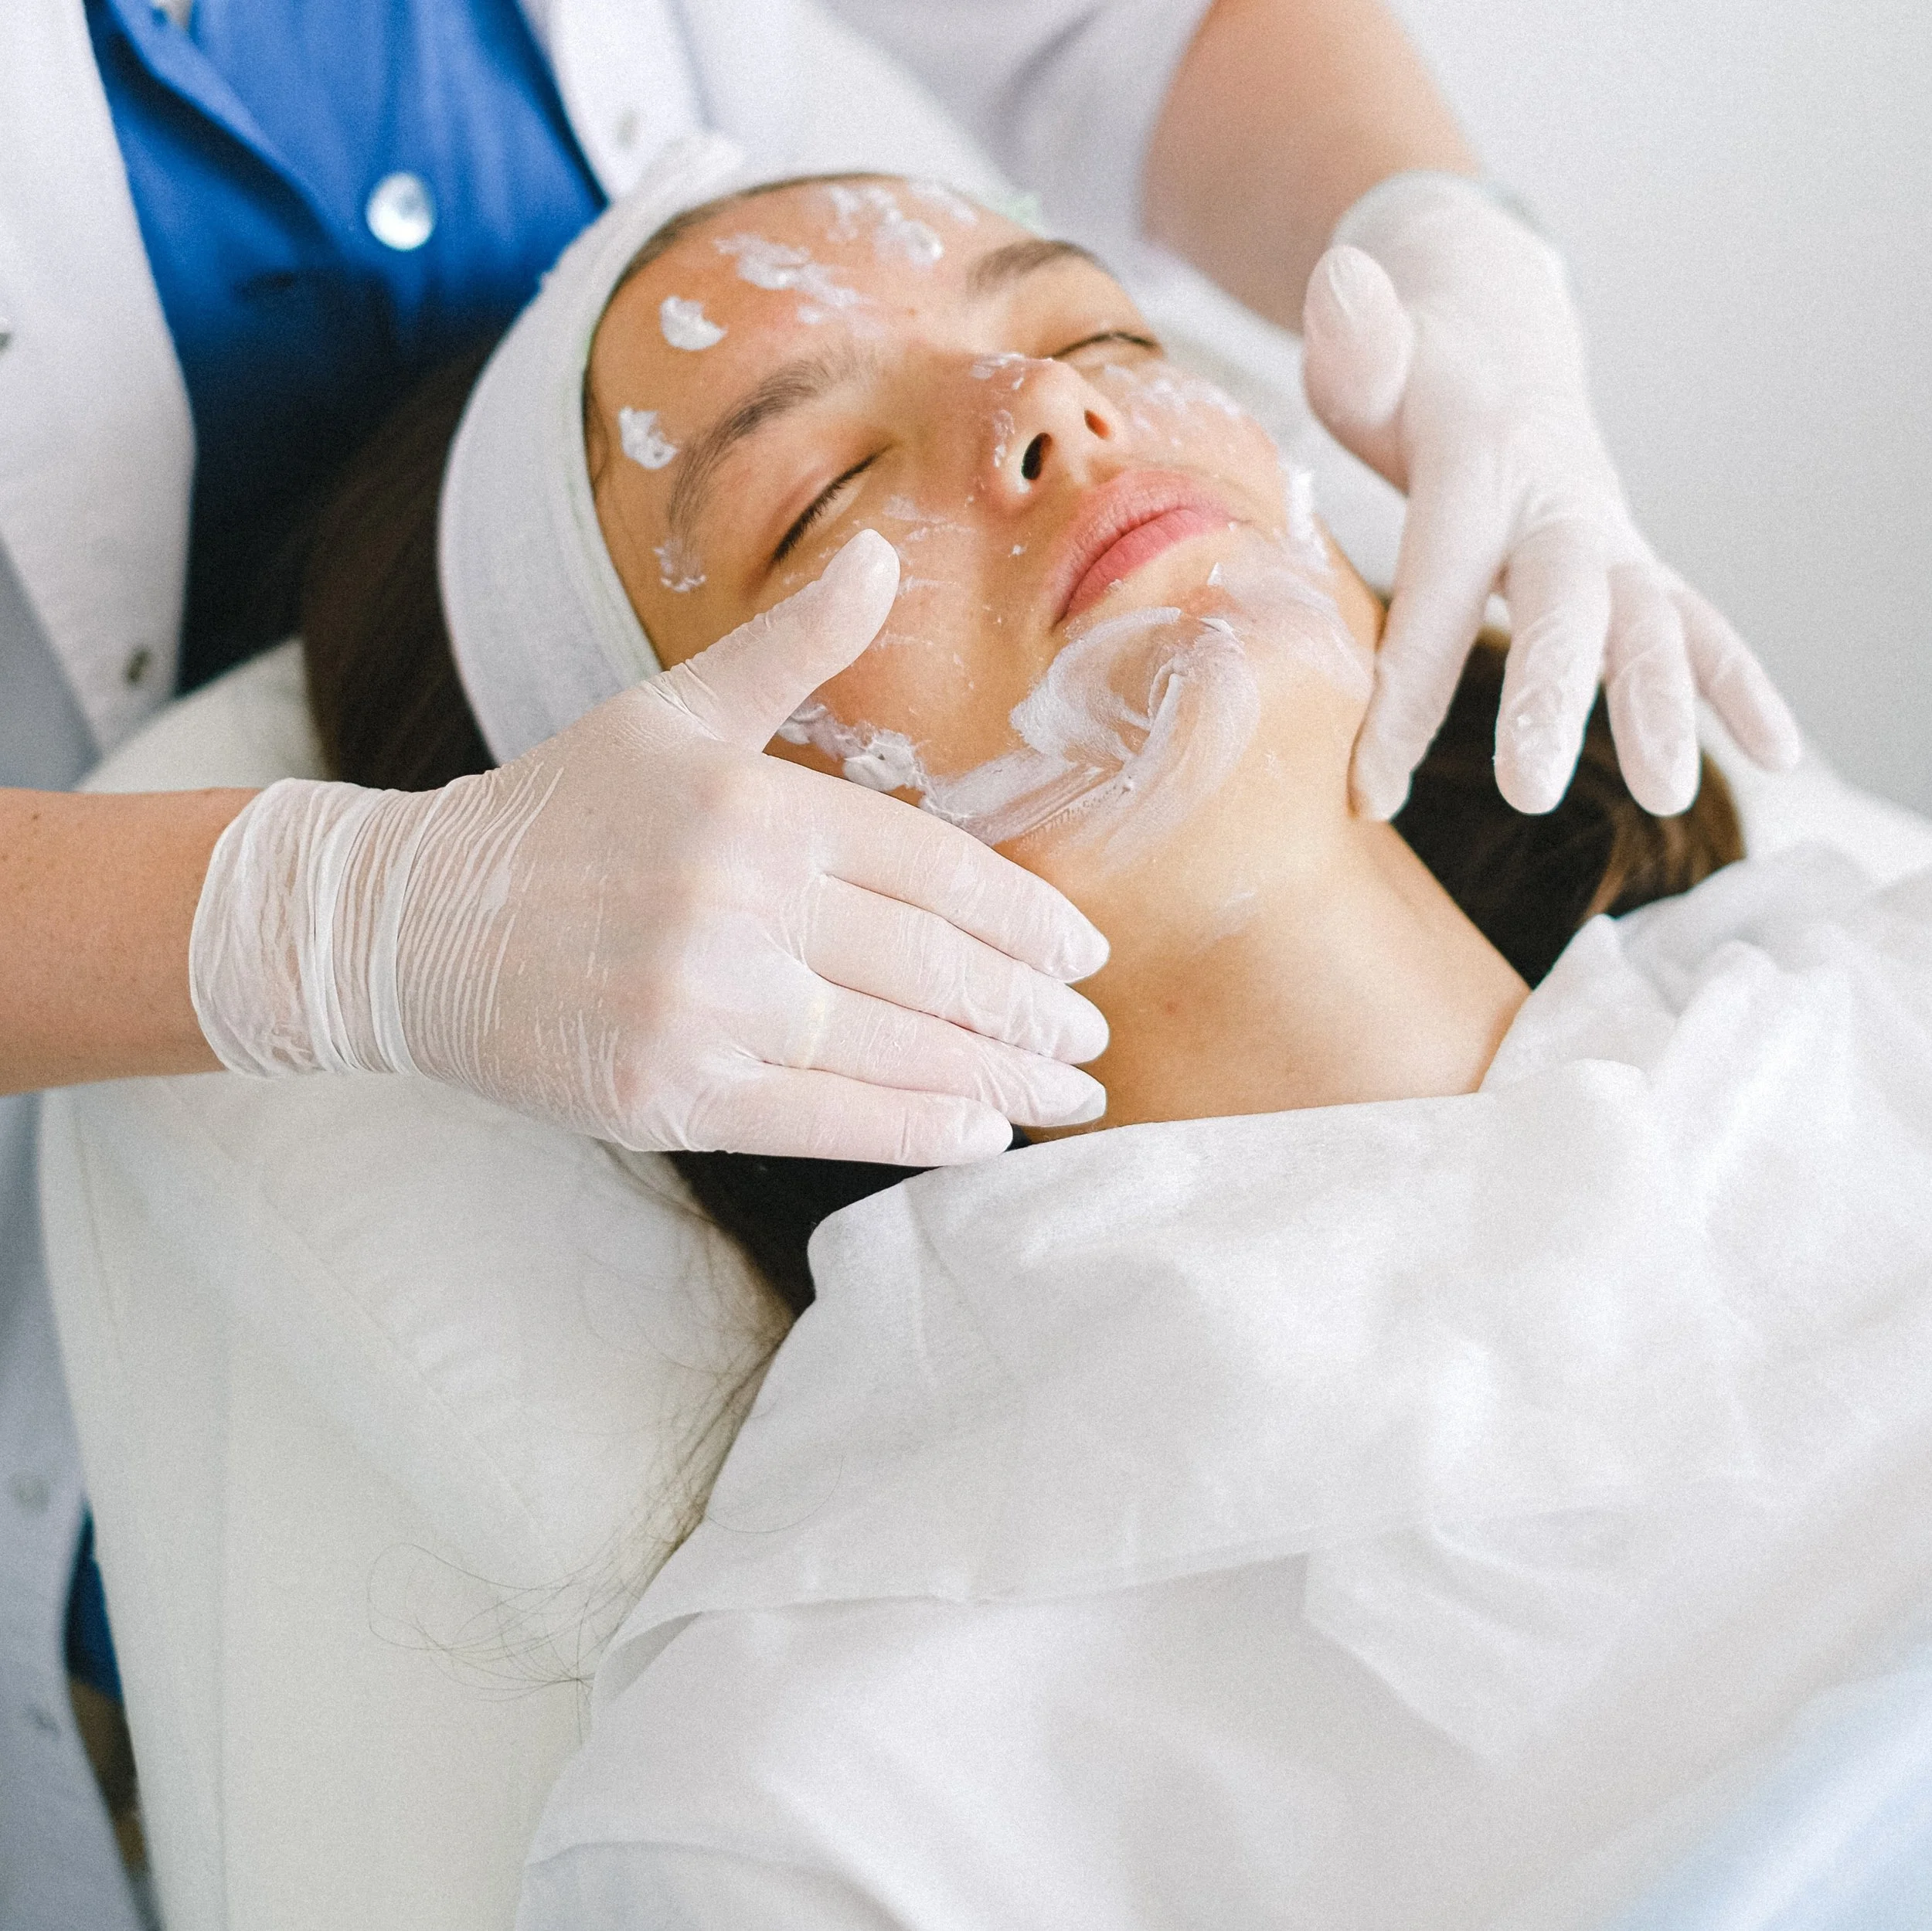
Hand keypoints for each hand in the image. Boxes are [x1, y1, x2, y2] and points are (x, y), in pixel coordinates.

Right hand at [192, 531, 1109, 1162]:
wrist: (412, 925)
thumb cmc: (557, 814)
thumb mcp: (669, 711)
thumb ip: (788, 647)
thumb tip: (882, 555)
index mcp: (757, 809)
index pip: (936, 870)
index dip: (1027, 918)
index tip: (1089, 952)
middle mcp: (740, 908)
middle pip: (933, 967)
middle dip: (1032, 1008)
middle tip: (1093, 1033)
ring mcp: (706, 1008)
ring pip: (895, 1049)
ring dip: (1001, 1075)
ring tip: (1068, 1090)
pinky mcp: (672, 1094)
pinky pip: (828, 1119)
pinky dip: (917, 1126)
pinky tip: (982, 1131)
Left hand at [1301, 173, 1801, 818]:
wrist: (1492, 336)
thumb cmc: (1405, 372)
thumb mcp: (1365, 350)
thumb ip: (1356, 336)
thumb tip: (1340, 280)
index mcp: (1477, 463)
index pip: (1435, 588)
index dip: (1403, 691)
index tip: (1369, 789)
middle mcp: (1556, 501)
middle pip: (1560, 603)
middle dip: (1550, 695)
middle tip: (1528, 791)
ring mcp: (1606, 534)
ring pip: (1647, 621)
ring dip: (1662, 704)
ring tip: (1670, 794)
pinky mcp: (1631, 563)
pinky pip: (1694, 625)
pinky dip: (1738, 683)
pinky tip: (1778, 753)